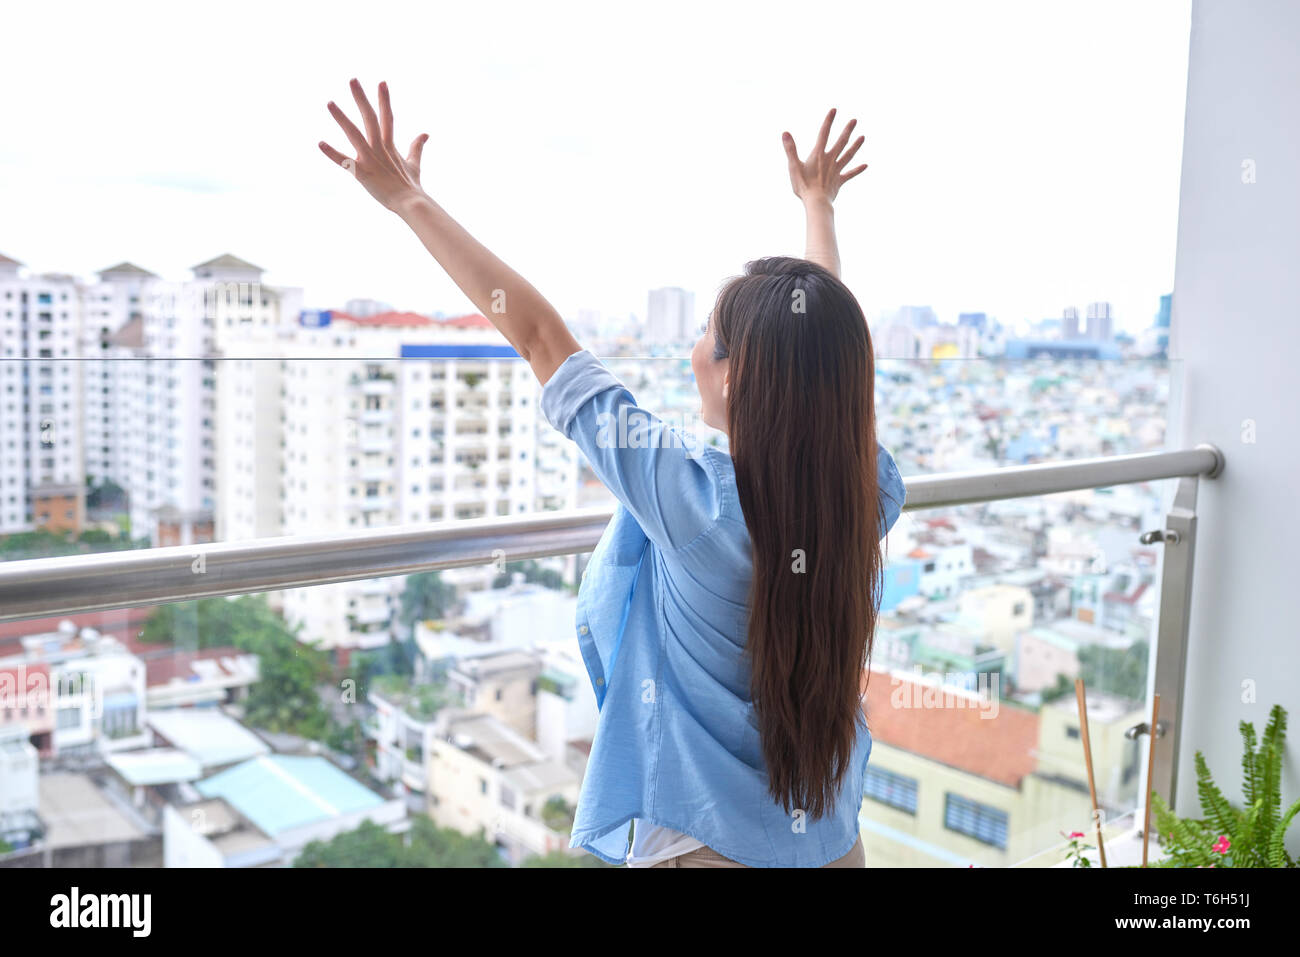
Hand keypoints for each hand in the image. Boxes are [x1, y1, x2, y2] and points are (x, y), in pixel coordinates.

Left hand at [320, 79, 430, 212]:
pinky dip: (332, 153)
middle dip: (361, 98)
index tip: (381, 82)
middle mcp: (380, 148)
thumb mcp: (414, 163)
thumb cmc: (411, 186)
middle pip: (369, 118)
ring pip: (354, 134)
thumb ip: (417, 147)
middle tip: (352, 80)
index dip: (384, 100)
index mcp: (390, 145)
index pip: (387, 117)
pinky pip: (345, 161)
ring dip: (341, 118)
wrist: (411, 203)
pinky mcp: (362, 173)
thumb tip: (425, 134)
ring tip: (329, 103)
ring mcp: (371, 159)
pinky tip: (319, 143)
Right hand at [782, 108, 866, 205]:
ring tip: (863, 137)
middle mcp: (830, 159)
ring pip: (848, 155)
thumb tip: (785, 133)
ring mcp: (836, 170)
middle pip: (841, 142)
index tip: (834, 110)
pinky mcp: (839, 181)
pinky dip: (857, 169)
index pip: (824, 134)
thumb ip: (790, 149)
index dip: (829, 121)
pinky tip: (866, 165)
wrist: (816, 202)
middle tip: (854, 120)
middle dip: (847, 130)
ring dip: (856, 146)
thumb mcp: (793, 166)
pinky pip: (850, 174)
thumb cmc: (803, 185)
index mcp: (818, 155)